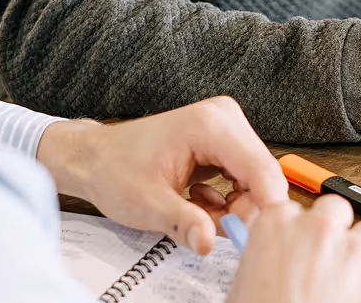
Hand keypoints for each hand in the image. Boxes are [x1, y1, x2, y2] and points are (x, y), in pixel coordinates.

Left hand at [36, 96, 287, 253]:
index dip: (263, 208)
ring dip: (232, 207)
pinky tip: (197, 200)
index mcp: (211, 125)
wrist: (97, 157)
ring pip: (254, 179)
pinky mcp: (223, 139)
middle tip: (209, 228)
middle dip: (242, 210)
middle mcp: (224, 118)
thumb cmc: (115, 170)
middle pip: (262, 175)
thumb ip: (184, 222)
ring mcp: (225, 126)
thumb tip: (208, 242)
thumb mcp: (147, 204)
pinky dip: (226, 200)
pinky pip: (243, 177)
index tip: (250, 239)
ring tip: (195, 212)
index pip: (261, 169)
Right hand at [226, 194, 360, 302]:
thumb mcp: (244, 289)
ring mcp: (353, 250)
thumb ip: (262, 262)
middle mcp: (317, 229)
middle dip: (333, 234)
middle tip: (328, 265)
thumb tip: (270, 267)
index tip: (300, 243)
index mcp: (275, 227)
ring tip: (357, 281)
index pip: (291, 206)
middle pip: (334, 210)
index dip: (297, 229)